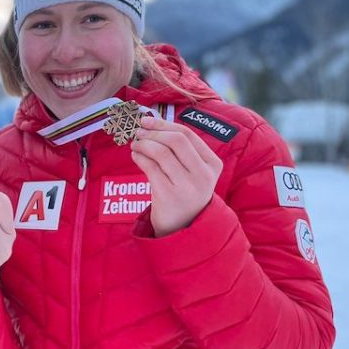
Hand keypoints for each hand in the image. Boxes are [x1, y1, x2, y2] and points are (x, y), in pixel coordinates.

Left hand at [129, 115, 222, 236]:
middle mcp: (203, 175)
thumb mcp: (193, 171)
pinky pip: (150, 167)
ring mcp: (186, 186)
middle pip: (175, 140)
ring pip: (161, 153)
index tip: (147, 121)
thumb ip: (179, 149)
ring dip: (143, 144)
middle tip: (138, 132)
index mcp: (213, 164)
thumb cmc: (184, 192)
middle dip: (153, 133)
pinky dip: (139, 157)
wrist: (182, 227)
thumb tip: (151, 121)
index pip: (187, 135)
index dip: (164, 124)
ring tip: (135, 145)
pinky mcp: (168, 196)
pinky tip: (136, 156)